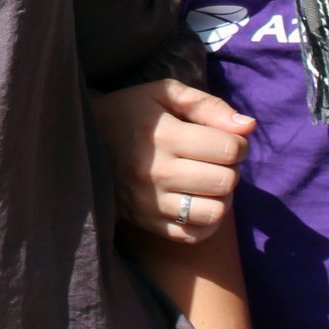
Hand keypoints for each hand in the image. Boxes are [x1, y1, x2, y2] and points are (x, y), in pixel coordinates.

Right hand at [91, 79, 254, 244]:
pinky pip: (195, 235)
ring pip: (216, 212)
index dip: (237, 142)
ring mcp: (150, 203)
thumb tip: (249, 127)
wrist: (79, 143)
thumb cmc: (129, 113)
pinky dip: (206, 221)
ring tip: (207, 180)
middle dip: (230, 167)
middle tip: (214, 158)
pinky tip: (197, 200)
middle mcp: (155, 173)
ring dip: (221, 196)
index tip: (222, 137)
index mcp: (162, 136)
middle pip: (226, 181)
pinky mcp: (147, 224)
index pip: (229, 148)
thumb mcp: (164, 94)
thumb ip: (208, 105)